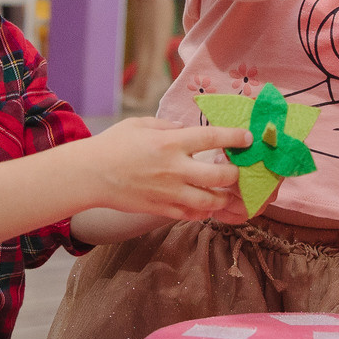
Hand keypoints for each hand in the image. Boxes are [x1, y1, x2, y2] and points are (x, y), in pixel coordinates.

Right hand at [78, 117, 250, 221]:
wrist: (91, 175)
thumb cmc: (113, 145)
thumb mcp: (141, 124)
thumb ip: (168, 126)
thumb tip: (186, 128)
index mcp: (170, 143)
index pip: (212, 138)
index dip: (235, 137)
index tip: (247, 138)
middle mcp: (175, 169)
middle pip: (220, 176)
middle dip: (235, 175)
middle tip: (238, 172)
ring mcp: (170, 192)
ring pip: (210, 201)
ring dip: (224, 198)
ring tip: (226, 193)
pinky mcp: (162, 209)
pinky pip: (192, 214)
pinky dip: (203, 210)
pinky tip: (205, 205)